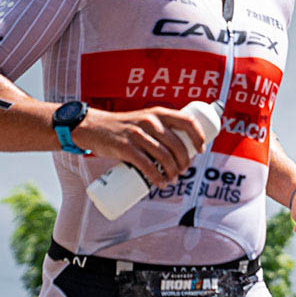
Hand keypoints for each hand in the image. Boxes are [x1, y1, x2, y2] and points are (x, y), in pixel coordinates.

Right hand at [76, 107, 207, 185]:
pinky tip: (161, 183)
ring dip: (173, 172)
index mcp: (159, 113)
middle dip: (185, 162)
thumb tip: (181, 148)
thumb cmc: (124, 127)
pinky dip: (157, 177)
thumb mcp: (145, 119)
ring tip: (173, 180)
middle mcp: (151, 121)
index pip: (188, 122)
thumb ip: (160, 128)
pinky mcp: (126, 147)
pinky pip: (147, 165)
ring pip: (164, 157)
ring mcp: (138, 134)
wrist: (94, 127)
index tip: (201, 150)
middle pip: (177, 145)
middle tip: (183, 171)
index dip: (199, 137)